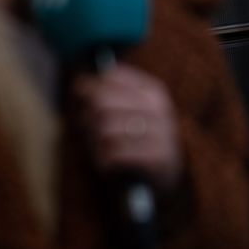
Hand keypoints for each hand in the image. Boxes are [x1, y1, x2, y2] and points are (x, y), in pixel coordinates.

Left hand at [72, 64, 184, 194]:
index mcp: (152, 90)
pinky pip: (116, 153)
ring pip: (106, 129)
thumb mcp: (126, 110)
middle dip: (88, 117)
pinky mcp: (157, 157)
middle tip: (87, 127)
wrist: (169, 171)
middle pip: (102, 102)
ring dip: (94, 141)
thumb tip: (79, 83)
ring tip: (98, 146)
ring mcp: (161, 132)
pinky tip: (106, 161)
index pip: (110, 78)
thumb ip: (103, 93)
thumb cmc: (138, 135)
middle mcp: (159, 108)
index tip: (84, 99)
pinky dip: (103, 159)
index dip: (89, 88)